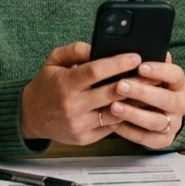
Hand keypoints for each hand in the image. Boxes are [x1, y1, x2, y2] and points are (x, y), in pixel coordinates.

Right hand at [19, 42, 139, 144]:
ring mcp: (79, 124)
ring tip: (151, 90)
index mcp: (65, 83)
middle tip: (153, 73)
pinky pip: (110, 127)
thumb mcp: (53, 60)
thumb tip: (98, 46)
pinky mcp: (85, 138)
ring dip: (135, 102)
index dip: (118, 63)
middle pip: (111, 93)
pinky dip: (125, 117)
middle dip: (135, 82)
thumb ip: (75, 50)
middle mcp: (72, 105)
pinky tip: (137, 107)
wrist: (31, 116)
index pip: (95, 71)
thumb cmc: (47, 84)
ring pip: (115, 113)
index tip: (136, 57)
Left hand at [105, 53, 184, 148]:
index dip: (159, 71)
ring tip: (114, 106)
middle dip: (142, 92)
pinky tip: (114, 123)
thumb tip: (141, 46)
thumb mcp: (149, 72)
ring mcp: (173, 124)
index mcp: (178, 83)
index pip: (175, 74)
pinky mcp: (163, 141)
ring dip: (134, 114)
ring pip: (156, 121)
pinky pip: (147, 139)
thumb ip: (146, 61)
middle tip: (120, 85)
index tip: (140, 66)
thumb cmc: (147, 86)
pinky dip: (130, 132)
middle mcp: (180, 103)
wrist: (159, 113)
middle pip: (166, 99)